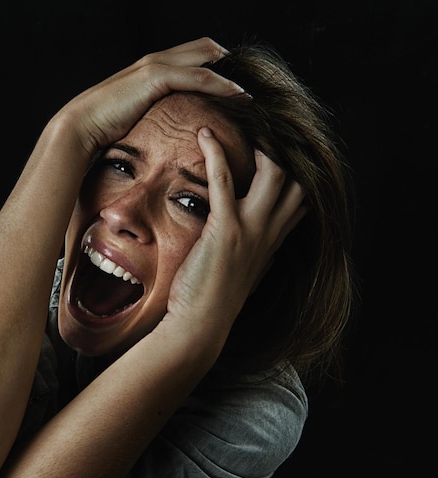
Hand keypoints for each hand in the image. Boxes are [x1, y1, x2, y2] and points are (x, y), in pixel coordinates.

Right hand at [56, 37, 244, 155]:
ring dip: (228, 71)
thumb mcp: (132, 117)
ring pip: (203, 58)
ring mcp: (154, 66)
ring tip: (250, 87)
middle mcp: (154, 61)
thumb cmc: (102, 128)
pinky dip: (220, 84)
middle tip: (247, 78)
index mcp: (149, 69)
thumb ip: (150, 114)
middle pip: (201, 48)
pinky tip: (237, 94)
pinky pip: (198, 77)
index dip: (212, 63)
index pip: (189, 56)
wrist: (80, 126)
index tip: (232, 81)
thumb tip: (164, 130)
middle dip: (225, 61)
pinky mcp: (155, 77)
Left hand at [165, 128, 306, 343]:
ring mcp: (251, 229)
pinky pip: (225, 180)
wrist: (201, 325)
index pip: (300, 202)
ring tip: (238, 128)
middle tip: (261, 136)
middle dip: (285, 155)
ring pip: (274, 174)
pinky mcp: (227, 228)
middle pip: (297, 182)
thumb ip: (259, 257)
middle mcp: (269, 233)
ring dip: (260, 147)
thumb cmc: (214, 300)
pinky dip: (216, 153)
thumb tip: (268, 250)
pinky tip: (204, 135)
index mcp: (272, 243)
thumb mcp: (247, 276)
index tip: (281, 157)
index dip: (297, 177)